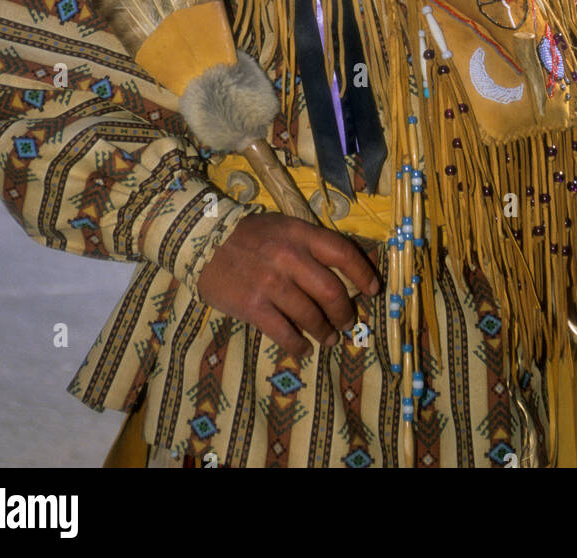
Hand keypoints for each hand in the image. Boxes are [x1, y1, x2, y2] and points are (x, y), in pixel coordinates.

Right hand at [197, 212, 380, 356]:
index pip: (342, 253)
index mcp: (299, 234)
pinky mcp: (253, 306)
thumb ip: (309, 244)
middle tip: (346, 323)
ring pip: (310, 316)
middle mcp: (289, 257)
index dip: (363, 273)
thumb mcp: (283, 227)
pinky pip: (284, 333)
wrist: (204, 242)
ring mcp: (271, 283)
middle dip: (344, 313)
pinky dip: (298, 346)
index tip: (372, 290)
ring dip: (324, 332)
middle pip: (331, 291)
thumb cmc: (248, 236)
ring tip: (328, 339)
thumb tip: (341, 271)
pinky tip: (302, 349)